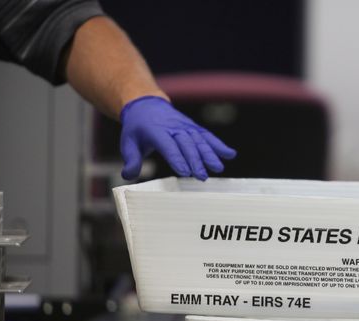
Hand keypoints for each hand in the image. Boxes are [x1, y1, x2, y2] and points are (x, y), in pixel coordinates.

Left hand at [119, 96, 236, 179]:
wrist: (146, 105)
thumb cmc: (137, 128)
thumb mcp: (128, 142)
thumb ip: (131, 160)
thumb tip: (128, 176)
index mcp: (155, 131)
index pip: (168, 146)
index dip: (177, 159)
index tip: (186, 172)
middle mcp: (173, 127)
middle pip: (187, 144)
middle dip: (196, 160)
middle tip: (203, 176)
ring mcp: (185, 126)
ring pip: (199, 140)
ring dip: (210, 154)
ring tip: (219, 168)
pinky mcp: (194, 127)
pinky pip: (207, 136)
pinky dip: (219, 145)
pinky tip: (230, 154)